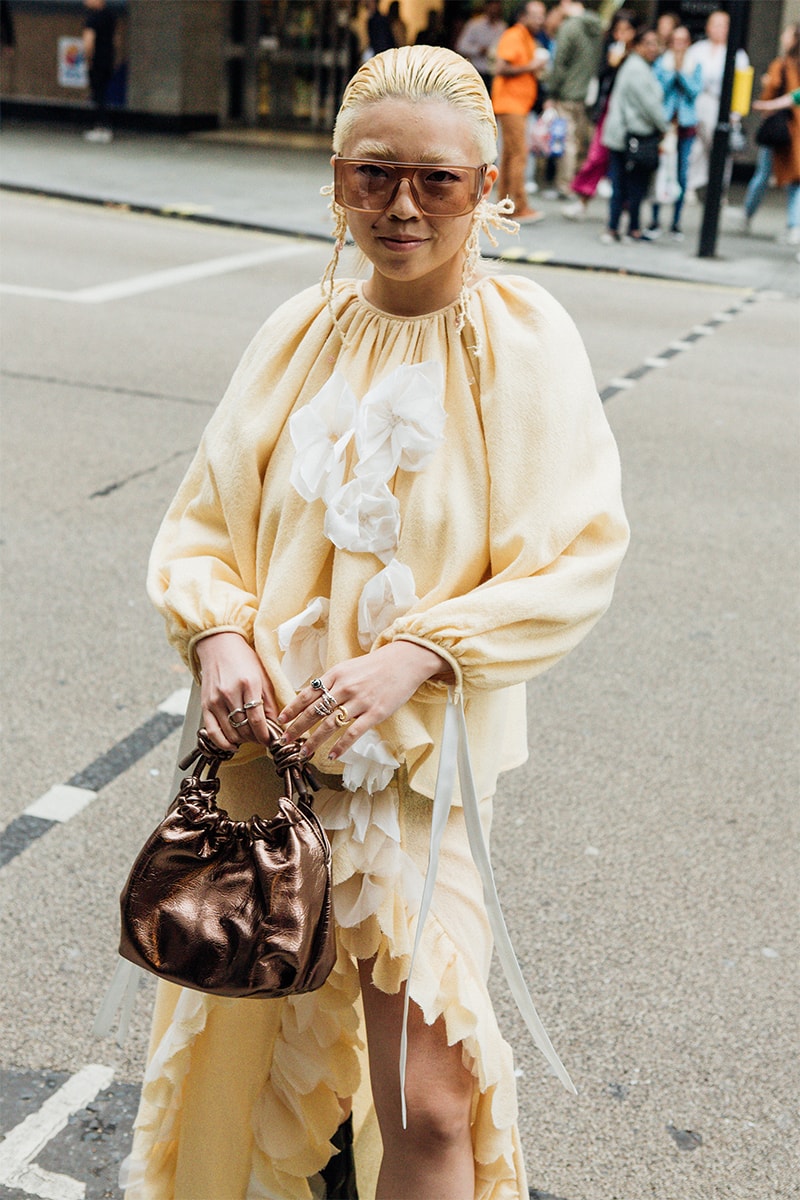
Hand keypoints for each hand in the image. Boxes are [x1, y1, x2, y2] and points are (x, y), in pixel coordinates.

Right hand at [195, 631, 278, 750]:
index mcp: (248, 684)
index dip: (266, 735)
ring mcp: (215, 700)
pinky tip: (232, 745)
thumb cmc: (244, 659)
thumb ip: (270, 701)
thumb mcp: (263, 676)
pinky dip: (223, 743)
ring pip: (231, 733)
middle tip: (263, 738)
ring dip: (243, 741)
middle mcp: (230, 693)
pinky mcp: (204, 705)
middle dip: (256, 738)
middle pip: (244, 728)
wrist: (218, 645)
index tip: (272, 741)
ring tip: (250, 737)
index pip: (258, 719)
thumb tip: (277, 725)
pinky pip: (212, 732)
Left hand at [277, 641, 451, 762]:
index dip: (292, 708)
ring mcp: (360, 701)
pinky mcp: (374, 713)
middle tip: (283, 741)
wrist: (404, 662)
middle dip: (297, 728)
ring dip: (314, 741)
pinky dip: (341, 746)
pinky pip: (353, 733)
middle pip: (314, 711)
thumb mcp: (348, 668)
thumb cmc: (375, 666)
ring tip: (304, 753)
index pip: (308, 694)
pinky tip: (333, 756)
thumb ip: (331, 682)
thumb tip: (312, 697)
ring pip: (330, 724)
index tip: (281, 720)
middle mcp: (345, 688)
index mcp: (336, 675)